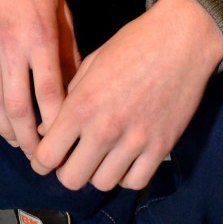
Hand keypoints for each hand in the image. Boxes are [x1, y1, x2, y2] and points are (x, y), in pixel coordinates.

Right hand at [0, 0, 80, 153]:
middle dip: (29, 139)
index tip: (65, 140)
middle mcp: (9, 45)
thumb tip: (77, 91)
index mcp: (39, 37)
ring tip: (18, 144)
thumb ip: (69, 52)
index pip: (50, 94)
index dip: (57, 123)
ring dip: (4, 129)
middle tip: (41, 158)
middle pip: (17, 107)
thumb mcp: (62, 11)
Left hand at [31, 0, 222, 191]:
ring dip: (97, 173)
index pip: (47, 156)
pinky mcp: (161, 147)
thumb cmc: (133, 43)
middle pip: (71, 179)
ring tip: (101, 156)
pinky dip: (126, 175)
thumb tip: (47, 129)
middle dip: (67, 170)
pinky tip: (125, 158)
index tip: (46, 157)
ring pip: (103, 184)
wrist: (181, 39)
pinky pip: (135, 182)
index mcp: (82, 105)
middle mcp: (105, 129)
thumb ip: (68, 98)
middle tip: (73, 157)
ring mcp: (135, 141)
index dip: (41, 160)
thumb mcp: (92, 63)